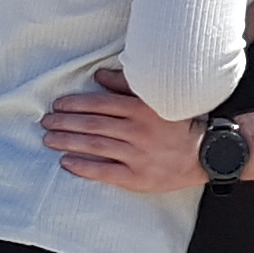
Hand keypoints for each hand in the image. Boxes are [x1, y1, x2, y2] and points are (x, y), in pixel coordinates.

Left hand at [40, 66, 210, 192]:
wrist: (207, 152)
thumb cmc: (180, 122)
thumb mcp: (157, 98)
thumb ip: (127, 85)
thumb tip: (98, 75)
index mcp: (141, 108)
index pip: (100, 104)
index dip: (75, 104)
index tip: (58, 104)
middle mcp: (137, 131)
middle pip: (92, 125)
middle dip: (65, 123)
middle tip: (46, 122)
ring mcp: (137, 155)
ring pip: (95, 146)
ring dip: (68, 142)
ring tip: (49, 140)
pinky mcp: (139, 177)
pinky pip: (105, 171)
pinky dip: (84, 167)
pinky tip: (67, 162)